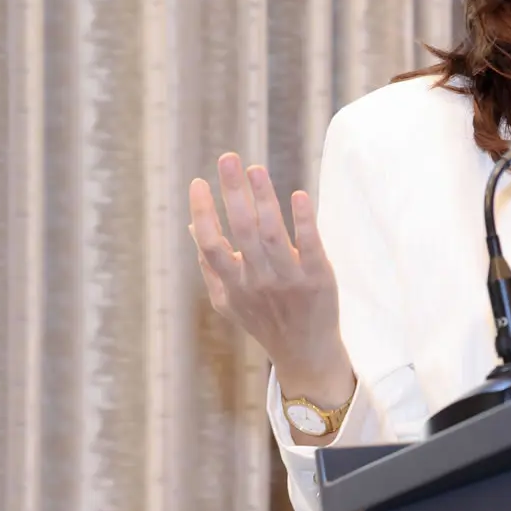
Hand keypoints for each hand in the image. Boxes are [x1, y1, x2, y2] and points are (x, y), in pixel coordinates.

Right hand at [189, 153, 352, 405]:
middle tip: (228, 158)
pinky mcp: (318, 278)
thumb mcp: (229, 301)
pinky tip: (298, 196)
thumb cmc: (264, 320)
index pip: (210, 245)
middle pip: (242, 231)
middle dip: (233, 192)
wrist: (306, 353)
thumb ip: (210, 266)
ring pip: (272, 234)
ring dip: (264, 198)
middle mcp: (258, 281)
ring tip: (256, 169)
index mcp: (233, 285)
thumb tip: (191, 226)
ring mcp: (289, 280)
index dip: (202, 213)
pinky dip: (303, 221)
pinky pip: (310, 246)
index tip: (197, 182)